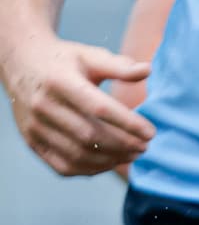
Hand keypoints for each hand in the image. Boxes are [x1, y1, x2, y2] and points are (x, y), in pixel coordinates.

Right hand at [4, 35, 152, 174]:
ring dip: (110, 160)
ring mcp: (35, 127)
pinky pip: (63, 165)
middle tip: (145, 147)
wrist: (21, 65)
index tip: (151, 133)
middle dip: (123, 145)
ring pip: (78, 154)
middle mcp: (43, 106)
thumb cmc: (63, 61)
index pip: (99, 108)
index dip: (128, 123)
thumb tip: (148, 70)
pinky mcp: (32, 142)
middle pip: (90, 135)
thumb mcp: (89, 55)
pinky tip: (110, 162)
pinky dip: (90, 169)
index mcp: (59, 81)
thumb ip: (119, 66)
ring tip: (132, 155)